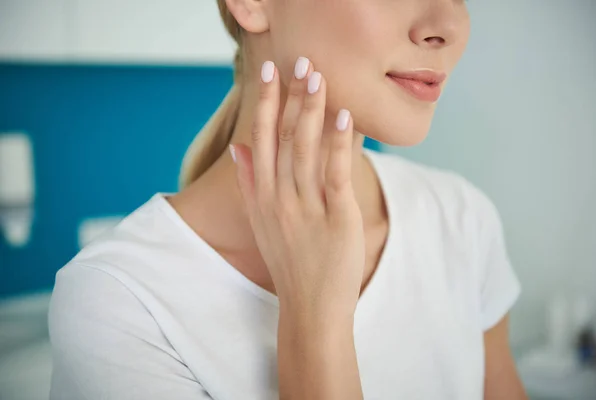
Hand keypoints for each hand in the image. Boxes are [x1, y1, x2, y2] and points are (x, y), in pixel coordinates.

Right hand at [230, 58, 364, 320]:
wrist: (310, 308)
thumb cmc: (289, 262)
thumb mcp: (260, 223)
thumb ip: (249, 183)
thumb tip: (239, 147)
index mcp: (261, 196)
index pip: (259, 139)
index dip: (263, 103)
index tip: (267, 72)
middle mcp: (278, 198)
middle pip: (282, 137)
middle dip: (290, 97)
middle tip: (300, 62)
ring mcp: (305, 208)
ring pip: (305, 150)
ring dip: (311, 110)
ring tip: (317, 77)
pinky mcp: (335, 219)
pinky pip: (334, 175)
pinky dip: (337, 144)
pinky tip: (342, 117)